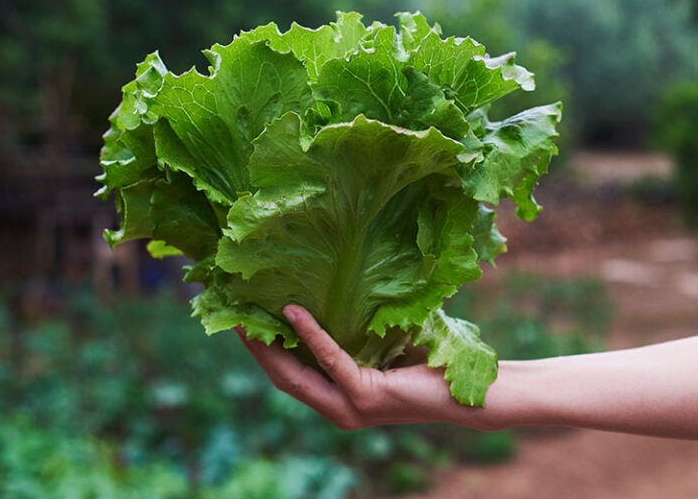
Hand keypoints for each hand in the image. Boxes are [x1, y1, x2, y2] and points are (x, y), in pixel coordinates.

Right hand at [236, 304, 488, 429]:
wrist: (465, 391)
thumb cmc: (426, 364)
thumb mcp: (377, 346)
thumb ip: (351, 332)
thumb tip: (326, 288)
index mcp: (338, 399)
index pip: (289, 376)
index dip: (262, 351)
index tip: (242, 321)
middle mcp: (338, 409)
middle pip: (282, 377)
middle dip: (255, 348)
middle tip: (233, 315)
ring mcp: (349, 407)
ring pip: (295, 374)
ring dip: (269, 343)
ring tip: (249, 314)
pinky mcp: (365, 397)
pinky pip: (330, 359)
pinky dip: (310, 334)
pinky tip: (295, 311)